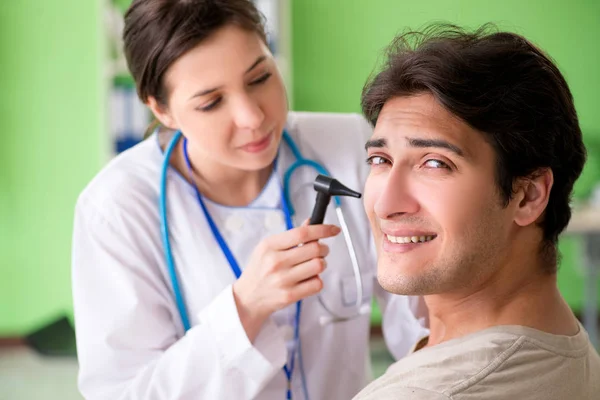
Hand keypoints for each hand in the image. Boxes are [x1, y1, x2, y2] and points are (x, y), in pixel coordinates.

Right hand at [232, 223, 340, 341]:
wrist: (248, 298)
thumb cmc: (260, 270)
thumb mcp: (268, 248)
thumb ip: (291, 236)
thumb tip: (311, 222)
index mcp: (270, 246)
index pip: (302, 233)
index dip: (322, 229)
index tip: (333, 229)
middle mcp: (276, 262)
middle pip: (315, 249)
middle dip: (323, 248)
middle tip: (320, 251)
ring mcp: (283, 280)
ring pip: (319, 265)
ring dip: (321, 264)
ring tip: (313, 265)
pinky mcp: (290, 296)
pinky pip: (317, 284)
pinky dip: (317, 280)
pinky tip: (308, 280)